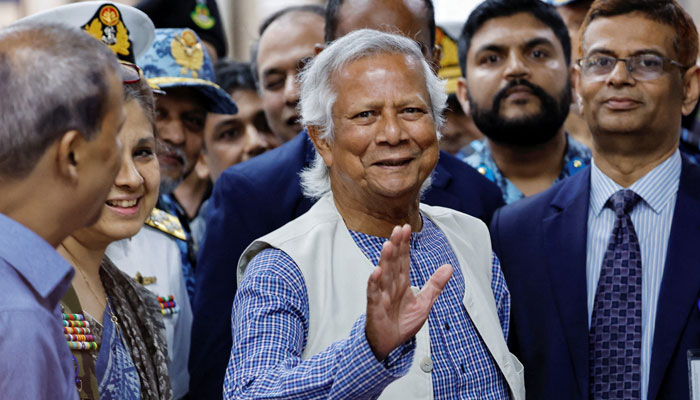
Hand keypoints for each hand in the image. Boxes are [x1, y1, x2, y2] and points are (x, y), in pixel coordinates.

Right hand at [365, 224, 452, 360]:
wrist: (389, 345)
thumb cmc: (402, 323)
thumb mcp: (424, 303)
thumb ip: (435, 285)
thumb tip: (449, 267)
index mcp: (402, 283)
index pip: (403, 260)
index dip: (404, 244)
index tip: (406, 228)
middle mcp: (391, 286)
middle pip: (393, 262)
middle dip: (396, 246)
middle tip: (398, 229)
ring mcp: (382, 295)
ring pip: (383, 274)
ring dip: (385, 260)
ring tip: (388, 245)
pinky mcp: (375, 308)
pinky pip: (374, 294)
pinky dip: (374, 283)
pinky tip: (376, 272)